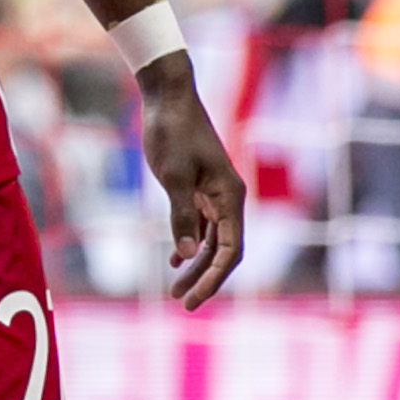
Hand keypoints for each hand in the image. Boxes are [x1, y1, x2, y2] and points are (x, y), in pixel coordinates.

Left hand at [136, 52, 247, 307]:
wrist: (168, 96)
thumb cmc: (172, 132)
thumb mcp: (173, 176)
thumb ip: (182, 216)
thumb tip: (189, 255)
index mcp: (230, 196)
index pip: (231, 250)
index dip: (214, 279)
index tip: (194, 300)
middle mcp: (229, 198)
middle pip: (224, 250)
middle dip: (205, 278)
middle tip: (182, 303)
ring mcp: (215, 193)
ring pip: (212, 240)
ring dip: (196, 265)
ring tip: (175, 289)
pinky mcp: (201, 187)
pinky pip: (202, 224)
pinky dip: (190, 243)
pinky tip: (175, 260)